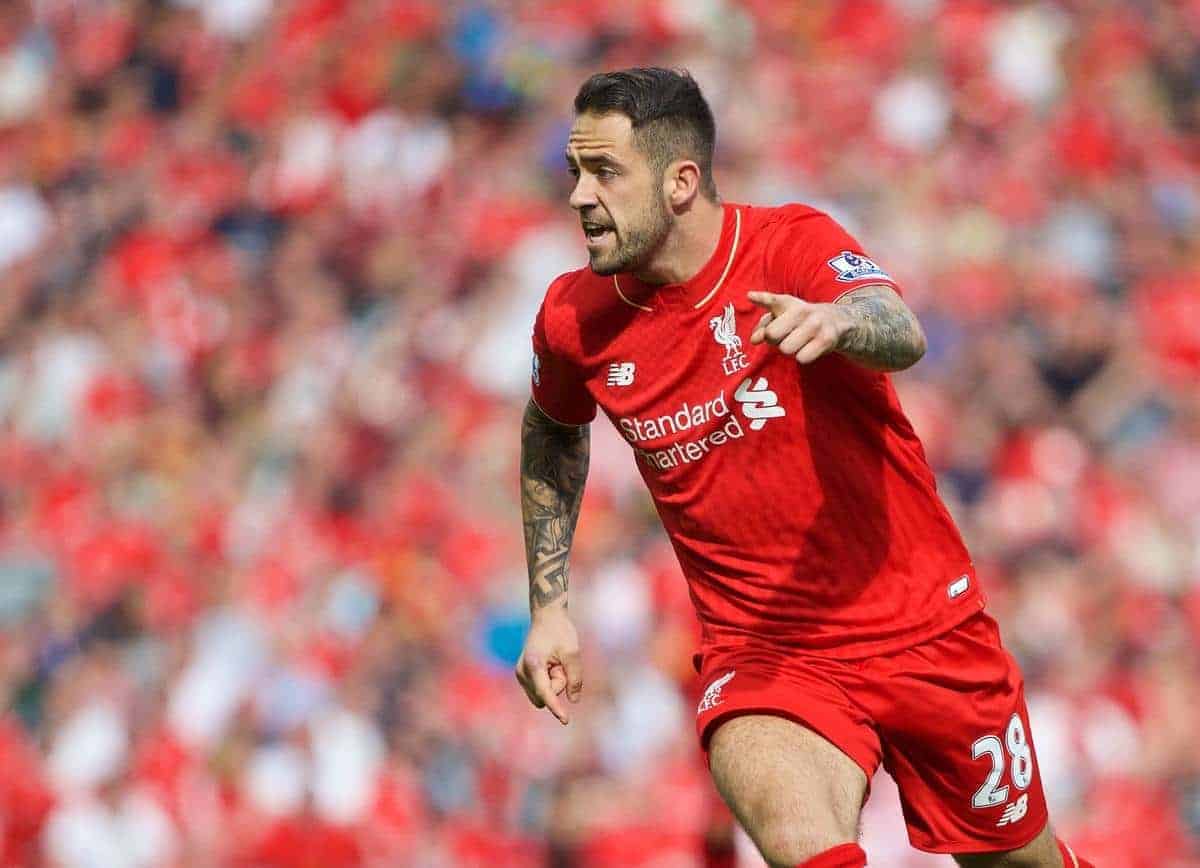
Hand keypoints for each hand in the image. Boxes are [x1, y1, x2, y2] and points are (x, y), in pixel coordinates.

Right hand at [514, 606, 582, 724]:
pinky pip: (541, 689)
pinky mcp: (523, 676)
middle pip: (546, 695)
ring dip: (554, 683)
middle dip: (558, 685)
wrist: (546, 617)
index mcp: (533, 664)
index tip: (566, 720)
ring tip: (556, 662)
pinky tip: (551, 664)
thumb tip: (573, 701)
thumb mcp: (572, 652)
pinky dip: (550, 681)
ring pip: (543, 694)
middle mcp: (522, 671)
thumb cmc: (560, 632)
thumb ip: (574, 677)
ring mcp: (520, 674)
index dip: (556, 707)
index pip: (546, 692)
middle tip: (561, 663)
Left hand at [748, 291, 853, 363]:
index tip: (750, 296)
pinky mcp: (826, 340)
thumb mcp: (783, 316)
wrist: (839, 322)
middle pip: (772, 334)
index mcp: (788, 303)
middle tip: (785, 336)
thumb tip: (754, 340)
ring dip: (790, 349)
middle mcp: (802, 311)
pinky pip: (802, 358)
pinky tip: (809, 348)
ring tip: (798, 341)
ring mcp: (815, 325)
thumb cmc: (802, 321)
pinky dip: (803, 357)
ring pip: (786, 348)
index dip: (761, 298)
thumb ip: (763, 326)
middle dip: (774, 340)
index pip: (773, 300)